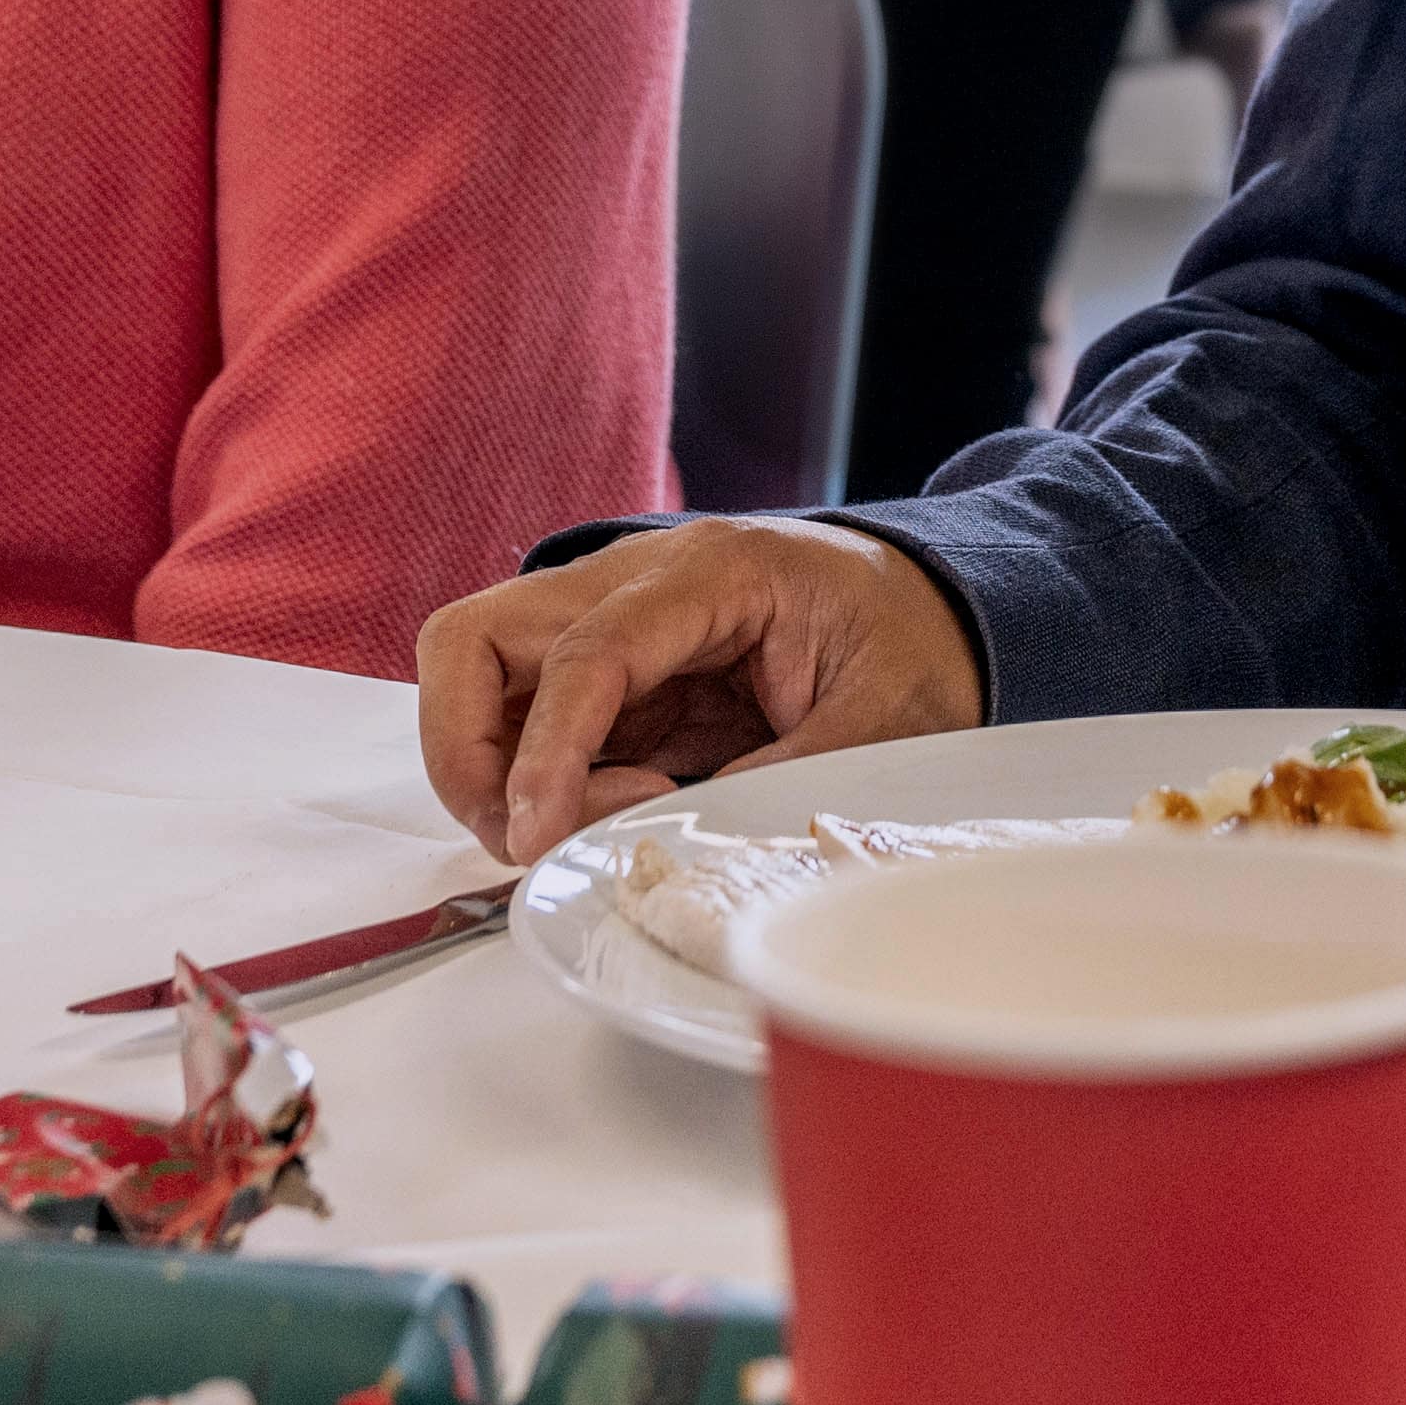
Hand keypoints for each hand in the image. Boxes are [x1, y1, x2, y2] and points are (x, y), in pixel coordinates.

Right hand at [416, 520, 985, 863]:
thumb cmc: (913, 643)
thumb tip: (682, 831)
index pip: (585, 651)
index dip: (547, 749)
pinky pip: (531, 725)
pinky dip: (537, 781)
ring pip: (482, 683)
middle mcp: (636, 582)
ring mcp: (614, 626)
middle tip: (532, 829)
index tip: (534, 832)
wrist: (936, 609)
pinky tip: (613, 809)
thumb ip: (787, 771)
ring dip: (497, 771)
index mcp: (711, 572)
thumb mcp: (881, 714)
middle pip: (475, 641)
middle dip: (469, 750)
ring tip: (592, 821)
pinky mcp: (617, 680)